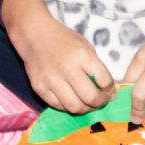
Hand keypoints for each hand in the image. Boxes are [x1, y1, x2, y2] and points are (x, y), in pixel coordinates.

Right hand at [1, 0, 115, 115]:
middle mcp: (67, 68)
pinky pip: (58, 106)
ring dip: (85, 109)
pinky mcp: (39, 88)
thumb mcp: (85, 46)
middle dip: (100, 103)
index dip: (110, 90)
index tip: (110, 92)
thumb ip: (97, 68)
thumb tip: (110, 90)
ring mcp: (51, 80)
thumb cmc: (62, 39)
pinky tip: (72, 100)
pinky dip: (68, 107)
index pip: (104, 80)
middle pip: (90, 97)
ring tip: (88, 104)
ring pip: (75, 107)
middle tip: (101, 101)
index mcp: (82, 55)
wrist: (34, 35)